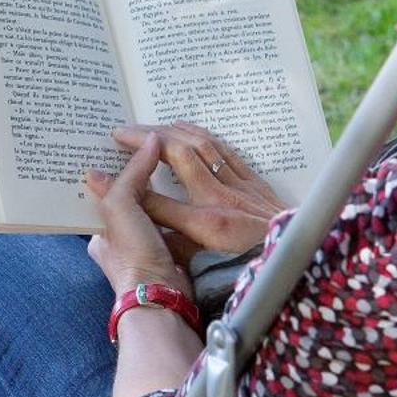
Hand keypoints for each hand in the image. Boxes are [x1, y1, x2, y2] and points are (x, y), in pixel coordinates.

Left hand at [83, 131, 194, 298]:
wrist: (164, 297)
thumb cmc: (133, 256)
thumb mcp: (121, 206)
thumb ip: (132, 173)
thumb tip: (149, 140)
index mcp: (97, 233)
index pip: (102, 194)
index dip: (112, 169)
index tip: (124, 146)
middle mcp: (118, 242)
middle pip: (129, 201)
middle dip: (139, 179)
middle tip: (150, 147)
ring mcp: (145, 249)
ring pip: (153, 212)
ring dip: (162, 192)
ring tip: (171, 160)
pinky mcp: (170, 254)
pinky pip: (174, 223)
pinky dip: (180, 209)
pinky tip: (188, 189)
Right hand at [111, 120, 290, 261]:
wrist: (299, 261)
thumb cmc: (252, 270)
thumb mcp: (208, 270)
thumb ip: (176, 253)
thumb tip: (147, 240)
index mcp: (208, 225)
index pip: (156, 202)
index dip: (124, 189)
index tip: (97, 177)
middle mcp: (223, 198)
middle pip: (179, 155)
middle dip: (146, 140)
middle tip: (120, 132)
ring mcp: (241, 186)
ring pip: (203, 144)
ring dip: (172, 130)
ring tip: (149, 126)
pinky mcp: (256, 182)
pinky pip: (225, 148)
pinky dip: (202, 135)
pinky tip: (188, 129)